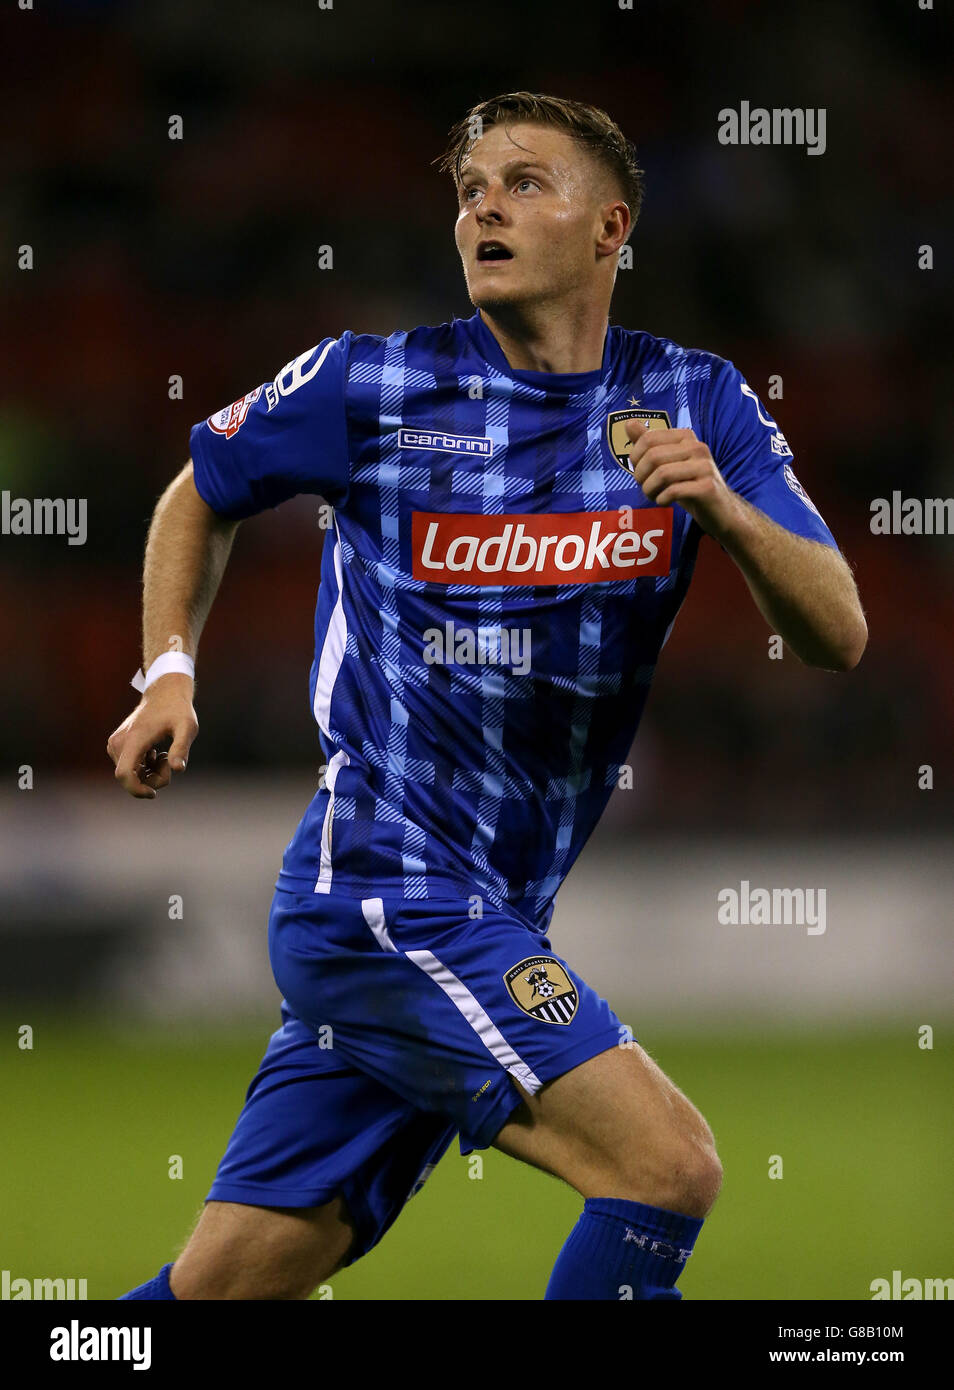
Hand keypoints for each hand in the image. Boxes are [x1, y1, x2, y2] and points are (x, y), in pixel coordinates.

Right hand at [106, 673, 197, 798]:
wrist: (164, 692)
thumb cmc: (178, 709)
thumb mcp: (187, 727)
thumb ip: (182, 748)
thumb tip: (178, 769)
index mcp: (133, 740)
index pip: (124, 775)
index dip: (136, 790)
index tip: (154, 793)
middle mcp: (118, 743)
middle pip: (130, 777)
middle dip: (152, 778)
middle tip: (170, 761)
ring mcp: (115, 744)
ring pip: (130, 774)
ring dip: (150, 773)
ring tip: (165, 754)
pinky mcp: (116, 745)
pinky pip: (129, 767)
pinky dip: (145, 767)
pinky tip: (156, 753)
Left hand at [624, 419, 740, 539]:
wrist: (718, 509)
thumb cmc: (688, 484)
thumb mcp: (668, 462)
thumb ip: (649, 443)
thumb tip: (628, 423)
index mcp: (686, 437)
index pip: (648, 439)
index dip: (636, 458)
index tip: (640, 472)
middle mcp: (698, 447)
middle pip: (653, 457)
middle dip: (641, 476)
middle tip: (646, 488)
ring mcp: (705, 467)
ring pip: (662, 474)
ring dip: (650, 490)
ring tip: (653, 496)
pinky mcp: (707, 488)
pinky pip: (674, 491)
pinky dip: (662, 499)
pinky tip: (665, 502)